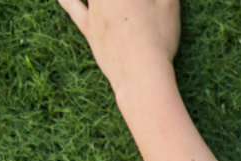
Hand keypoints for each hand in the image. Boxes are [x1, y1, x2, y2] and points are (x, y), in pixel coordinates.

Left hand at [57, 0, 181, 92]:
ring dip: (96, 0)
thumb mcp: (169, 5)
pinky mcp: (88, 28)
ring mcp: (94, 9)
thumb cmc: (158, 37)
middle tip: (126, 6)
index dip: (133, 0)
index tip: (138, 3)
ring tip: (108, 4)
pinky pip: (71, 5)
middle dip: (120, 2)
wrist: (139, 73)